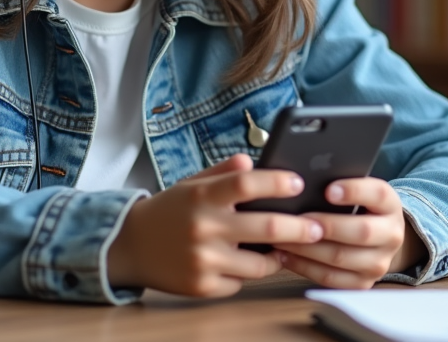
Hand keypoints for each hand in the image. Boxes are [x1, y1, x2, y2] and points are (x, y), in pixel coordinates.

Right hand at [106, 153, 325, 297]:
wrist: (129, 246)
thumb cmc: (168, 211)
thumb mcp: (191, 185)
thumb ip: (222, 173)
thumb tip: (252, 161)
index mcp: (202, 196)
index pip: (247, 183)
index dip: (278, 182)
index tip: (299, 183)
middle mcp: (203, 227)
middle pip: (266, 227)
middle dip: (300, 228)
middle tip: (318, 227)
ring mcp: (203, 260)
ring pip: (260, 263)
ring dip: (276, 256)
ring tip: (282, 248)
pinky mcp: (202, 286)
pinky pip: (241, 282)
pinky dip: (247, 273)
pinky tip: (243, 263)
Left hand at [273, 177, 426, 288]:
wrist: (375, 238)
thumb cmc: (355, 207)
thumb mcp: (356, 191)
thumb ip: (337, 185)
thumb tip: (301, 181)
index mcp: (390, 205)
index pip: (378, 194)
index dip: (354, 191)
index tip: (328, 189)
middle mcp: (391, 235)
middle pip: (361, 231)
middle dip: (326, 225)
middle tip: (298, 219)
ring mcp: (379, 263)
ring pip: (342, 258)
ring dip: (308, 248)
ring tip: (283, 237)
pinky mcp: (362, 284)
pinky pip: (331, 278)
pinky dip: (305, 267)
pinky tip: (286, 255)